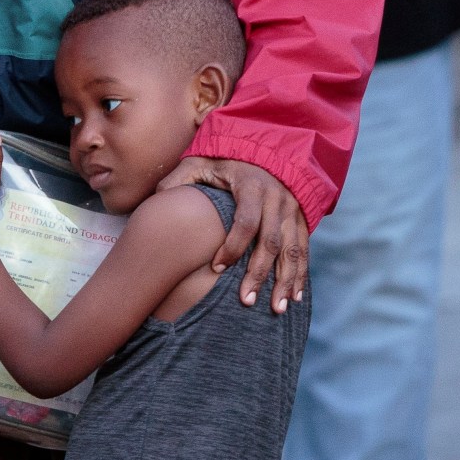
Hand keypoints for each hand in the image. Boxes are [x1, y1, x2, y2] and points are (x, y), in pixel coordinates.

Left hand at [157, 157, 305, 312]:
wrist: (260, 150)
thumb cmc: (222, 161)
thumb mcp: (198, 163)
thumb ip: (177, 180)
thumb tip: (156, 202)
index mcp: (250, 185)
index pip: (246, 221)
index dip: (233, 247)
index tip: (216, 268)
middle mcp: (276, 197)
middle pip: (271, 241)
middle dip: (259, 273)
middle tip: (246, 301)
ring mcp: (291, 208)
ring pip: (292, 250)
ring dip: (285, 281)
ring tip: (277, 309)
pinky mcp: (300, 218)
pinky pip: (303, 250)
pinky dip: (300, 274)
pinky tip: (294, 298)